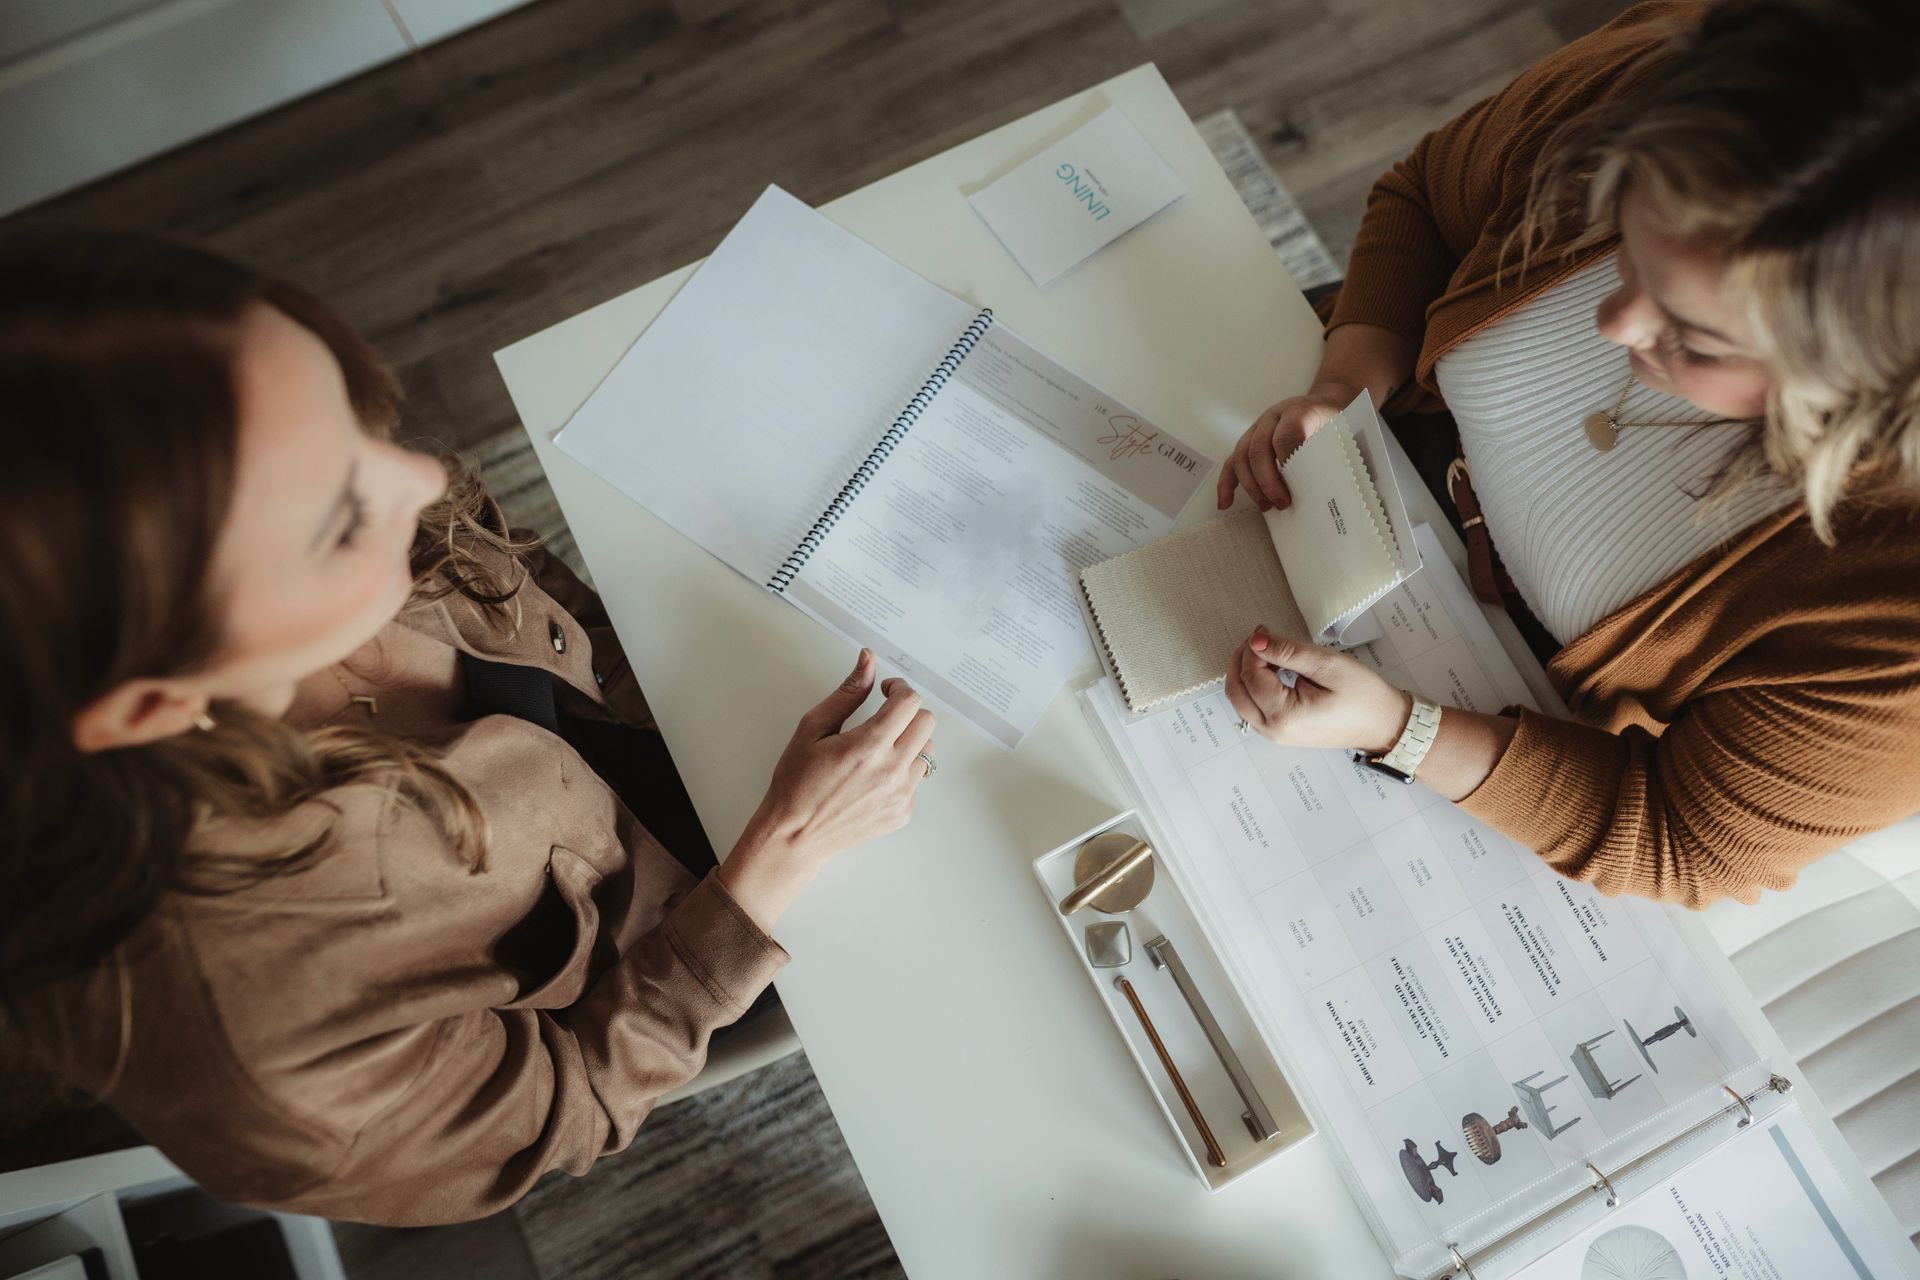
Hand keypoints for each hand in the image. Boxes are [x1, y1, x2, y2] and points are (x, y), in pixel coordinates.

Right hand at [720, 650, 934, 928]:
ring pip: (926, 751)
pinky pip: (917, 779)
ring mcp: (901, 794)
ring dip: (909, 741)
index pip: (909, 702)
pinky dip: (903, 770)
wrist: (795, 836)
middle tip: (885, 715)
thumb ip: (847, 693)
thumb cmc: (797, 784)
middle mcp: (892, 770)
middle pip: (927, 722)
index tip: (887, 690)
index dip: (899, 688)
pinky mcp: (903, 812)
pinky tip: (875, 776)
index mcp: (869, 745)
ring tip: (878, 748)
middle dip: (908, 711)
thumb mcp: (812, 729)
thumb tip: (867, 662)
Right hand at [1217, 384, 1356, 511]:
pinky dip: (1226, 484)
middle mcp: (1273, 417)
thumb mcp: (1341, 430)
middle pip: (1259, 448)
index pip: (1287, 434)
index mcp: (1299, 411)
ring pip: (1242, 456)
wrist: (1326, 403)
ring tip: (1266, 506)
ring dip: (1251, 485)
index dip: (1287, 460)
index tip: (1295, 485)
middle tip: (1282, 502)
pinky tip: (1225, 503)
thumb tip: (1329, 489)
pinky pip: (1231, 462)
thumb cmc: (1334, 421)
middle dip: (1268, 481)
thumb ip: (1332, 451)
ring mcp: (1257, 428)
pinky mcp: (1249, 441)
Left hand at [1224, 626, 1411, 754]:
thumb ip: (1288, 652)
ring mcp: (1275, 735)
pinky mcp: (1281, 733)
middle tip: (1257, 639)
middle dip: (1241, 661)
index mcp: (1284, 716)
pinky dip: (1254, 687)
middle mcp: (1273, 730)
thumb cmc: (1363, 696)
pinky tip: (1270, 670)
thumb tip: (1256, 641)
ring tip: (1265, 652)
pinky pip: (1254, 708)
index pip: (1251, 676)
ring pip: (1241, 701)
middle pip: (1236, 691)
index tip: (1263, 629)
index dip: (1252, 648)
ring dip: (1245, 674)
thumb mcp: (1327, 665)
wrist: (1383, 724)